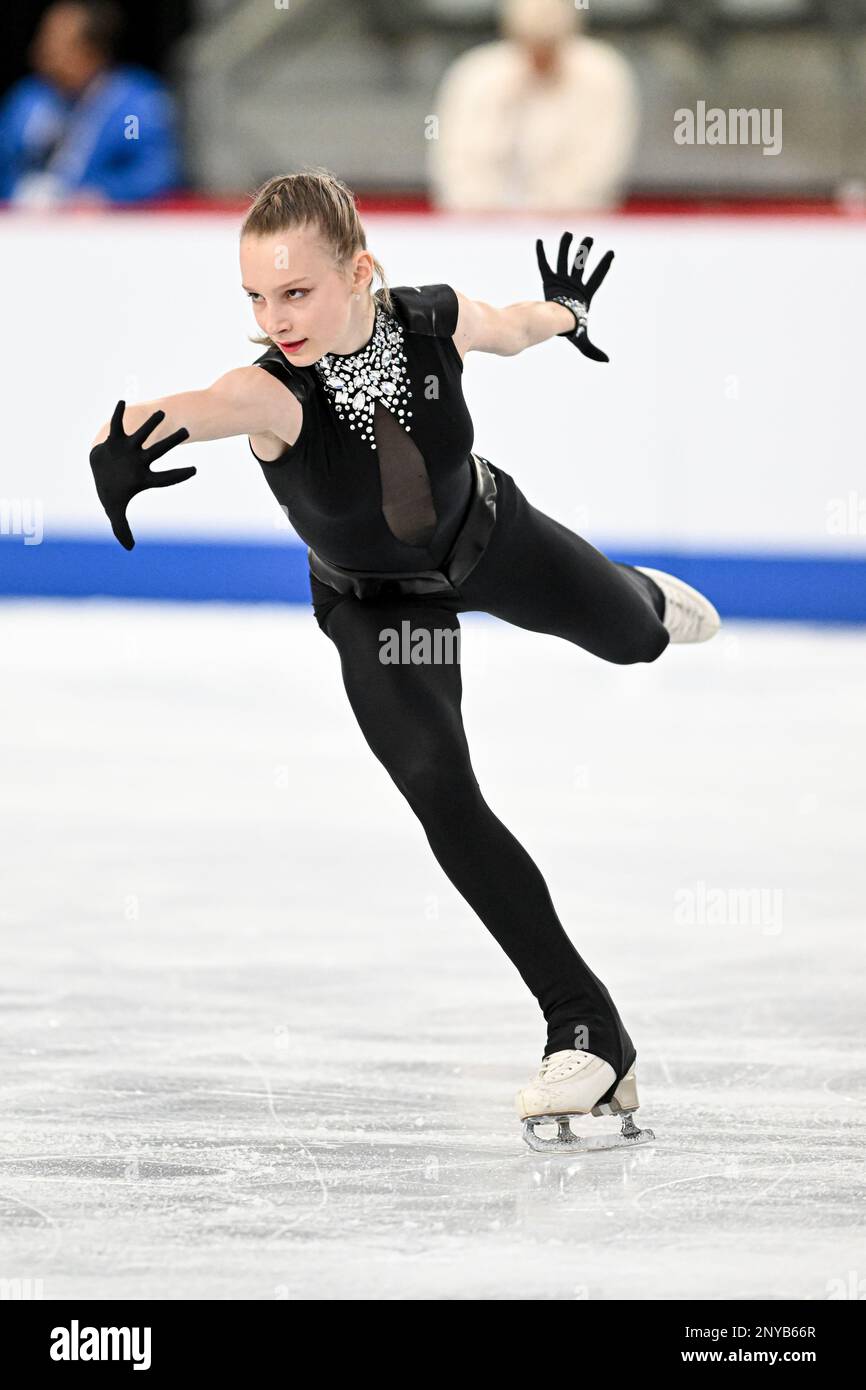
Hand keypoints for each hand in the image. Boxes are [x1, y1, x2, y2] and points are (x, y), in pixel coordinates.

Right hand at [89, 400, 192, 549]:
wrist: (99, 472)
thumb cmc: (112, 491)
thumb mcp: (115, 511)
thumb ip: (121, 528)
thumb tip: (129, 549)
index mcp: (144, 477)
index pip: (165, 478)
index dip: (178, 475)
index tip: (195, 470)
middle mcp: (140, 459)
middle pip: (160, 450)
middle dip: (172, 441)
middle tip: (187, 431)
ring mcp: (128, 448)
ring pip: (143, 434)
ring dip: (151, 424)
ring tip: (161, 413)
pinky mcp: (114, 440)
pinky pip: (117, 425)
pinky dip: (118, 413)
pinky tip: (122, 402)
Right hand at [535, 231, 613, 362]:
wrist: (549, 327)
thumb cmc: (568, 332)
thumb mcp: (582, 339)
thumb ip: (592, 349)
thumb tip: (606, 361)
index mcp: (584, 295)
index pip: (597, 277)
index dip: (604, 266)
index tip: (612, 253)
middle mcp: (573, 285)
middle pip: (580, 264)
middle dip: (585, 251)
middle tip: (589, 238)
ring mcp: (560, 282)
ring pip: (564, 260)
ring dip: (566, 247)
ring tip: (568, 233)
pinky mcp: (547, 282)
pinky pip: (543, 265)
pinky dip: (541, 254)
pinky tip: (539, 242)